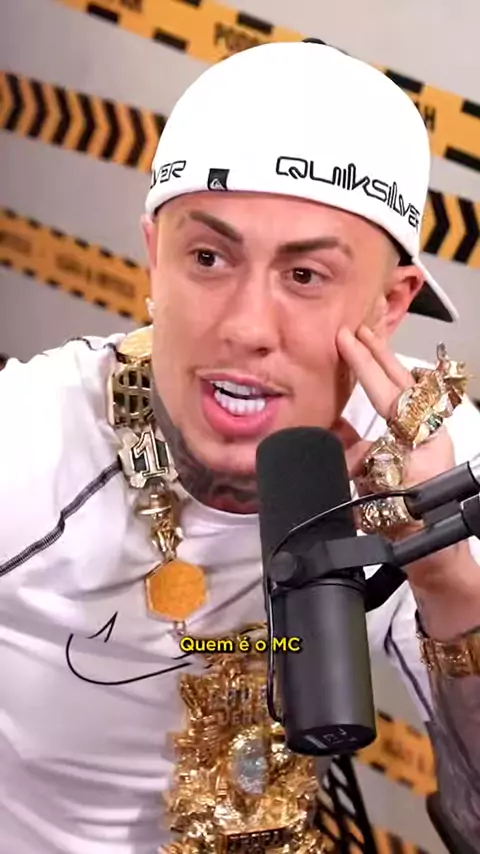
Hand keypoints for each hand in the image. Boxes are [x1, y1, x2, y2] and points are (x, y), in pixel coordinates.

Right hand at [335, 324, 479, 637]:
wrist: (435, 560)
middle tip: (360, 330)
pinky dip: (379, 403)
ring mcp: (425, 443)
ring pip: (403, 398)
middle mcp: (429, 436)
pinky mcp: (417, 454)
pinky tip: (361, 399)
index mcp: (424, 442)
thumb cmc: (415, 531)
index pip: (391, 393)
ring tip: (365, 350)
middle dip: (380, 356)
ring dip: (382, 373)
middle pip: (404, 385)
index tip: (347, 340)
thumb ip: (357, 462)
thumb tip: (340, 439)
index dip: (366, 365)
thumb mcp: (377, 494)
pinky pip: (395, 420)